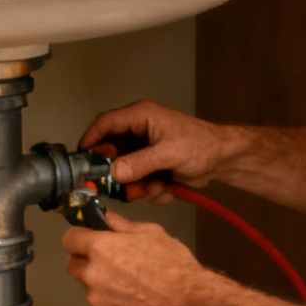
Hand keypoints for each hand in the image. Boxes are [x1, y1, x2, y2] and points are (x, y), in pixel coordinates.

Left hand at [62, 212, 206, 305]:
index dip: (79, 237)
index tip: (89, 238)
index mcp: (100, 247)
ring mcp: (96, 298)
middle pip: (73, 264)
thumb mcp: (152, 233)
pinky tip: (132, 298)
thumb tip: (106, 218)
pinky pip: (100, 304)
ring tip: (127, 282)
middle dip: (86, 260)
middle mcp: (92, 273)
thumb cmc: (173, 264)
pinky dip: (109, 300)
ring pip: (87, 286)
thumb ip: (123, 226)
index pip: (69, 238)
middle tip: (109, 261)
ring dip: (99, 282)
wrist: (188, 302)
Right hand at [79, 100, 232, 202]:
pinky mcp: (151, 165)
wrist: (223, 159)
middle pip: (111, 152)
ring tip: (156, 186)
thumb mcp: (169, 153)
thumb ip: (140, 163)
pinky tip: (166, 188)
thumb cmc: (202, 145)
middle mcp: (139, 131)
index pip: (105, 123)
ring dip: (138, 185)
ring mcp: (144, 150)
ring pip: (124, 171)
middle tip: (123, 185)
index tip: (83, 159)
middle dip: (118, 173)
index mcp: (140, 117)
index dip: (91, 140)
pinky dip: (150, 189)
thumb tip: (115, 172)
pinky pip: (139, 181)